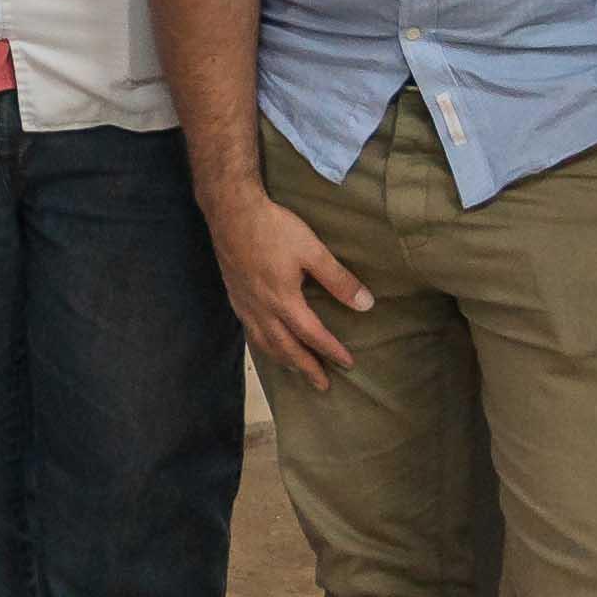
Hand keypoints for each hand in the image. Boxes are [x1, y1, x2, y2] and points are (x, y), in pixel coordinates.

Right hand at [210, 193, 373, 388]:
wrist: (231, 211)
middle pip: (285, 348)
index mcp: (283, 300)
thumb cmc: (273, 228)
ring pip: (264, 343)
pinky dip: (262, 345)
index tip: (348, 363)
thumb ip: (338, 279)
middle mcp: (262, 309)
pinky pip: (249, 331)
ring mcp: (245, 304)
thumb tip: (366, 304)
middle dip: (306, 368)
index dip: (331, 351)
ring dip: (282, 361)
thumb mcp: (312, 250)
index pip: (312, 335)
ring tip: (296, 370)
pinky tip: (266, 342)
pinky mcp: (234, 295)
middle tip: (322, 385)